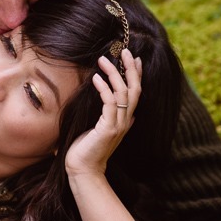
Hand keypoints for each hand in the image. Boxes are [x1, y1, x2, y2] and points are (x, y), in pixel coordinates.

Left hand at [66, 50, 141, 177]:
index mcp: (126, 120)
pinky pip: (109, 103)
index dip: (136, 75)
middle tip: (125, 51)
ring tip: (103, 60)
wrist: (83, 170)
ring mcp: (118, 125)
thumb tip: (130, 115)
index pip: (136, 93)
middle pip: (134, 89)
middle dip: (131, 68)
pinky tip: (95, 78)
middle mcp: (126, 121)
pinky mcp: (108, 128)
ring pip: (123, 93)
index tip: (135, 59)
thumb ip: (112, 120)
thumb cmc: (86, 150)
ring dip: (114, 74)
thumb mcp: (101, 131)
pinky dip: (103, 89)